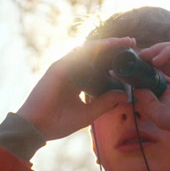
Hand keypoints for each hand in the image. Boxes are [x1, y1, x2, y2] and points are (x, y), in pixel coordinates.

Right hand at [14, 37, 135, 140]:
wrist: (36, 129)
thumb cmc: (57, 123)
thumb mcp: (88, 114)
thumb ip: (105, 103)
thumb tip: (124, 94)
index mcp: (77, 81)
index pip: (98, 65)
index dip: (113, 58)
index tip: (131, 56)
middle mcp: (71, 71)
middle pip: (95, 54)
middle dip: (114, 46)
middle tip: (132, 42)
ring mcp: (63, 68)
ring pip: (88, 51)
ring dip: (107, 44)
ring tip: (124, 41)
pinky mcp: (57, 68)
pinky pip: (78, 55)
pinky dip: (93, 50)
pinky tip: (107, 46)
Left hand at [131, 41, 169, 133]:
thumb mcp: (159, 113)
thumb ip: (148, 102)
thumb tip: (137, 90)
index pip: (166, 68)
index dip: (151, 64)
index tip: (137, 64)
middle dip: (152, 54)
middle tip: (138, 57)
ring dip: (157, 49)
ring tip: (144, 56)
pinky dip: (167, 50)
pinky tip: (156, 60)